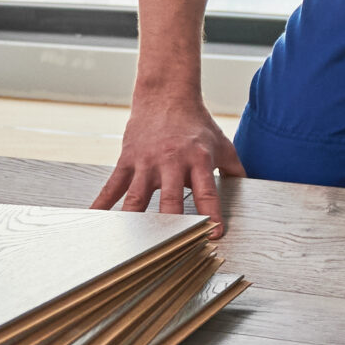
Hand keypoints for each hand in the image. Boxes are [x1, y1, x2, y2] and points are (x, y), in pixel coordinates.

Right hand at [88, 87, 243, 234]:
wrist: (166, 95)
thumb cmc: (195, 122)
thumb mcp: (221, 142)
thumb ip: (234, 168)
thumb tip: (250, 188)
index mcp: (197, 159)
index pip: (206, 192)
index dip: (210, 215)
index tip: (213, 235)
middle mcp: (171, 162)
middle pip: (170, 199)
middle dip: (171, 225)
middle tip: (170, 249)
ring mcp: (146, 163)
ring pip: (138, 197)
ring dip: (136, 222)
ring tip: (131, 247)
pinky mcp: (127, 161)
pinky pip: (113, 186)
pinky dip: (102, 204)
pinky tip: (94, 220)